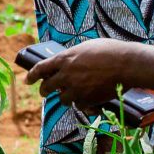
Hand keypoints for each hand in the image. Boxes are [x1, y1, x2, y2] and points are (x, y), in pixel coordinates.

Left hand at [23, 39, 146, 110]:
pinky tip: (90, 102)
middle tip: (45, 91)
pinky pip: (80, 106)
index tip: (27, 80)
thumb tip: (70, 61)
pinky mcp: (87, 100)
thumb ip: (74, 56)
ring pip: (63, 99)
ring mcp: (76, 89)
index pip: (41, 68)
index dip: (32, 75)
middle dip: (44, 90)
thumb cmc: (110, 51)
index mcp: (65, 58)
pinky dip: (84, 105)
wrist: (126, 64)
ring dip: (66, 98)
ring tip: (72, 95)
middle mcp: (66, 74)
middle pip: (47, 87)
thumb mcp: (87, 47)